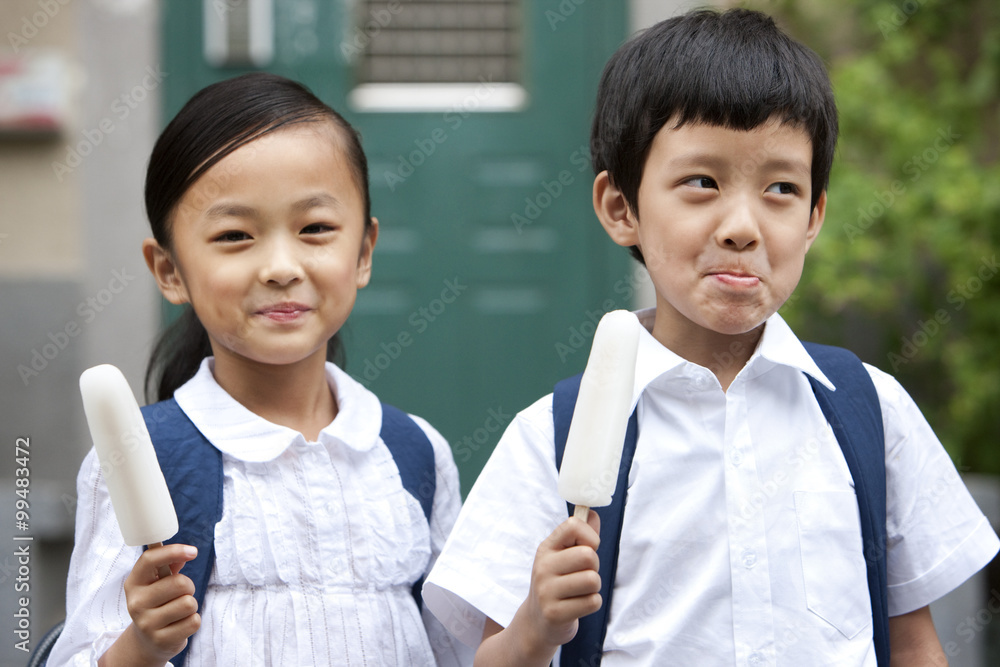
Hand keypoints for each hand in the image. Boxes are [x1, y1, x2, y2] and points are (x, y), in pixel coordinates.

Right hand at [98, 543, 200, 666]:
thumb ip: (170, 564)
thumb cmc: (158, 603)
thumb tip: (185, 553)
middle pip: (179, 583)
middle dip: (188, 586)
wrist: (148, 641)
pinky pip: (193, 622)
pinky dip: (193, 621)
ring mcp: (147, 624)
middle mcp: (136, 603)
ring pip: (188, 603)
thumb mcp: (157, 582)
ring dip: (191, 605)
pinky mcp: (161, 640)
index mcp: (134, 583)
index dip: (173, 551)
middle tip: (182, 594)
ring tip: (179, 610)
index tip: (193, 552)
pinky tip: (180, 624)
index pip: (149, 559)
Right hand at [475, 511, 601, 666]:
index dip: (589, 536)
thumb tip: (593, 513)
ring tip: (580, 591)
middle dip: (594, 567)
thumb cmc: (557, 584)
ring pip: (593, 579)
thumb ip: (581, 535)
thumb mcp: (563, 556)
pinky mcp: (555, 613)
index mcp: (547, 548)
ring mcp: (547, 591)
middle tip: (583, 574)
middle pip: (588, 555)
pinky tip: (578, 605)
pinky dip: (592, 604)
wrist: (537, 622)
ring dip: (593, 587)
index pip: (573, 525)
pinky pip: (592, 602)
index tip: (586, 548)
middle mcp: (543, 567)